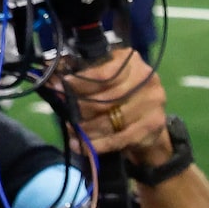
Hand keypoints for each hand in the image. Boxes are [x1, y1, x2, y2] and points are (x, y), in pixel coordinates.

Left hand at [58, 48, 172, 159]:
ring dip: (86, 128)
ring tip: (72, 130)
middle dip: (80, 108)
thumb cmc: (121, 94)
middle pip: (105, 98)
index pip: (102, 74)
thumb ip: (85, 79)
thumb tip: (55, 84)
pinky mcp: (152, 125)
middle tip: (65, 114)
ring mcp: (153, 103)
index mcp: (132, 62)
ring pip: (109, 120)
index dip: (79, 83)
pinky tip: (81, 146)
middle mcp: (147, 79)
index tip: (60, 88)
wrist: (149, 119)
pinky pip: (118, 138)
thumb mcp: (106, 79)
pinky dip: (97, 144)